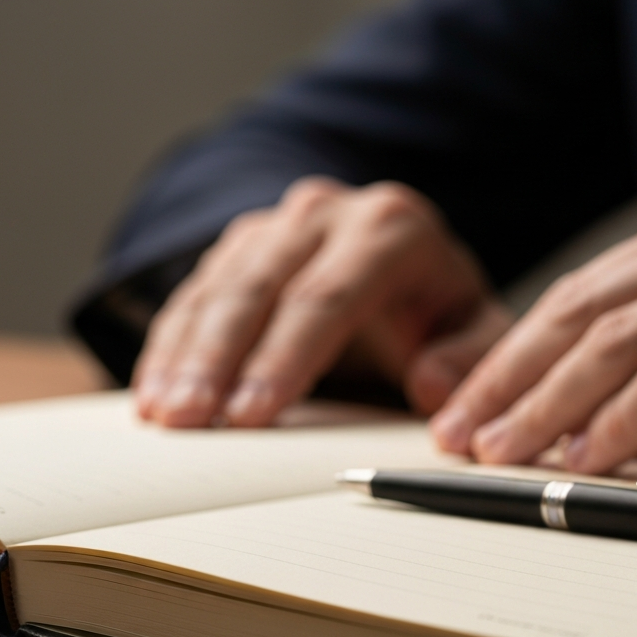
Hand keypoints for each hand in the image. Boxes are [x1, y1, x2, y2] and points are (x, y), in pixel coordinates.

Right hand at [134, 177, 510, 426]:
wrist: (408, 272)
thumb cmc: (442, 313)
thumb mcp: (480, 335)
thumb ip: (470, 360)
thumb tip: (431, 387)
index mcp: (392, 227)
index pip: (330, 294)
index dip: (286, 357)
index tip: (254, 415)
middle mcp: (327, 214)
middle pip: (261, 286)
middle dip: (220, 359)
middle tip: (190, 422)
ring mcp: (277, 225)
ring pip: (218, 287)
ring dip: (185, 355)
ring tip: (164, 417)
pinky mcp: (241, 247)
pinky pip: (194, 293)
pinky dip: (172, 344)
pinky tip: (156, 391)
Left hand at [431, 181, 636, 492]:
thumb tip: (574, 419)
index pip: (583, 294)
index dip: (512, 354)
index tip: (467, 405)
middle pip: (584, 310)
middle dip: (510, 379)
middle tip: (461, 435)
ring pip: (620, 340)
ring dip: (548, 404)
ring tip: (502, 455)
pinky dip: (625, 420)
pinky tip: (586, 459)